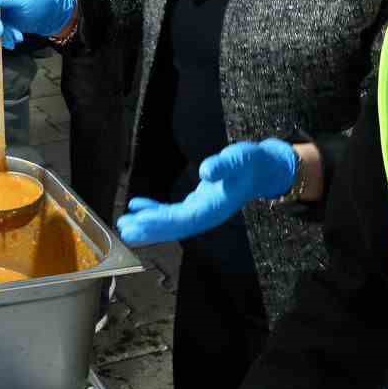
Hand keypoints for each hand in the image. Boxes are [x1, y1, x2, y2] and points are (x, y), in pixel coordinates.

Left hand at [116, 138, 298, 246]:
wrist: (263, 169)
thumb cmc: (250, 163)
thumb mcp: (239, 159)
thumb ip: (223, 165)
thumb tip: (206, 170)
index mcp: (214, 207)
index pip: (184, 218)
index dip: (161, 220)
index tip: (139, 221)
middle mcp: (206, 214)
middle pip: (174, 226)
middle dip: (149, 228)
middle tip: (124, 229)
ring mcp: (202, 211)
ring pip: (171, 222)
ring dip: (148, 223)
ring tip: (125, 224)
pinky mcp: (198, 205)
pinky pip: (173, 213)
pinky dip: (155, 210)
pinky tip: (138, 206)